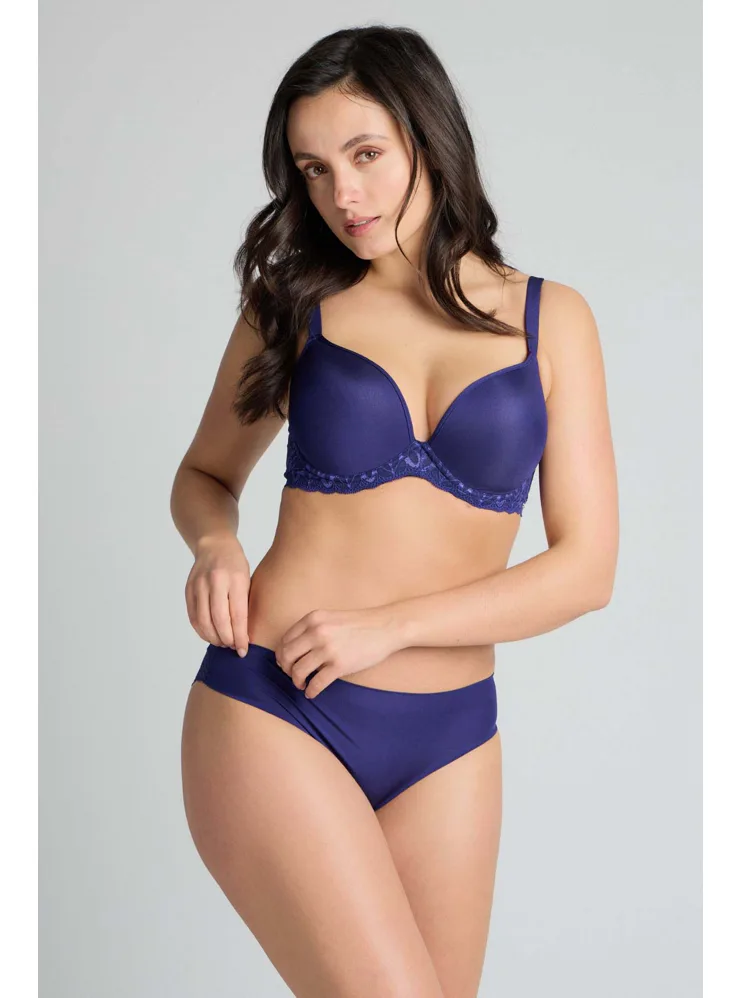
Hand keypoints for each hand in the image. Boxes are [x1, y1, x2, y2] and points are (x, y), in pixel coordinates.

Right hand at [185, 532, 250, 654]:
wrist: (214, 545)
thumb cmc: (236, 564)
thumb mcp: (247, 579)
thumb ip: (244, 603)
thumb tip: (244, 635)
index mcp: (235, 579)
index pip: (238, 615)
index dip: (240, 636)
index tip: (244, 650)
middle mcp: (215, 582)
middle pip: (219, 620)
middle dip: (226, 639)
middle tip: (233, 647)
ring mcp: (199, 585)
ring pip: (203, 621)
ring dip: (213, 637)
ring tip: (222, 643)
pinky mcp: (188, 590)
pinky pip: (193, 617)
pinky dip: (201, 630)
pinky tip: (210, 635)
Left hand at [275, 606, 404, 698]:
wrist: (385, 627)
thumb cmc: (360, 624)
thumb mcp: (331, 618)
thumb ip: (313, 629)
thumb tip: (294, 651)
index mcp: (313, 619)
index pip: (285, 640)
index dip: (282, 655)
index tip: (286, 663)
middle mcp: (317, 632)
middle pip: (287, 656)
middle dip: (286, 669)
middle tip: (292, 675)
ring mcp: (328, 649)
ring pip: (298, 671)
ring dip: (297, 681)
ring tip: (302, 685)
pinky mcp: (339, 665)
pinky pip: (316, 683)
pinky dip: (311, 691)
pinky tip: (312, 692)